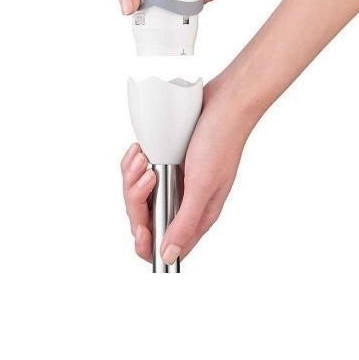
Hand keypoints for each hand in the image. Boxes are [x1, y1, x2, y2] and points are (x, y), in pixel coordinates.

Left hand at [120, 72, 250, 263]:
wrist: (225, 102)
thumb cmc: (221, 141)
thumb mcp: (202, 186)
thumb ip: (185, 223)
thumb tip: (168, 256)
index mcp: (198, 215)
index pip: (165, 245)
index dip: (148, 242)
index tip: (142, 227)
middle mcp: (184, 202)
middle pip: (145, 218)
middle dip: (137, 199)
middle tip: (149, 175)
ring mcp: (174, 182)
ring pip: (138, 195)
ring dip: (133, 177)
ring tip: (144, 158)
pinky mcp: (166, 163)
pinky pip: (138, 172)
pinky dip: (135, 162)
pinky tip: (141, 151)